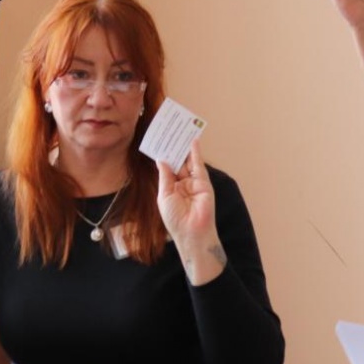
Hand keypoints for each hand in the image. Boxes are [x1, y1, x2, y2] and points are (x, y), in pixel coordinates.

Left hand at [156, 139, 224, 285]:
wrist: (191, 232)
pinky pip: (198, 165)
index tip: (159, 141)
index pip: (168, 168)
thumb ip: (165, 176)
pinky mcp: (204, 183)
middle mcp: (183, 184)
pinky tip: (193, 141)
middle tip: (170, 132)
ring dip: (184, 147)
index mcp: (171, 188)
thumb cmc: (174, 218)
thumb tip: (162, 159)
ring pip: (188, 162)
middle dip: (174, 148)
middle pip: (178, 162)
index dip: (164, 155)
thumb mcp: (164, 196)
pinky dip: (196, 153)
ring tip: (180, 131)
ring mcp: (194, 183)